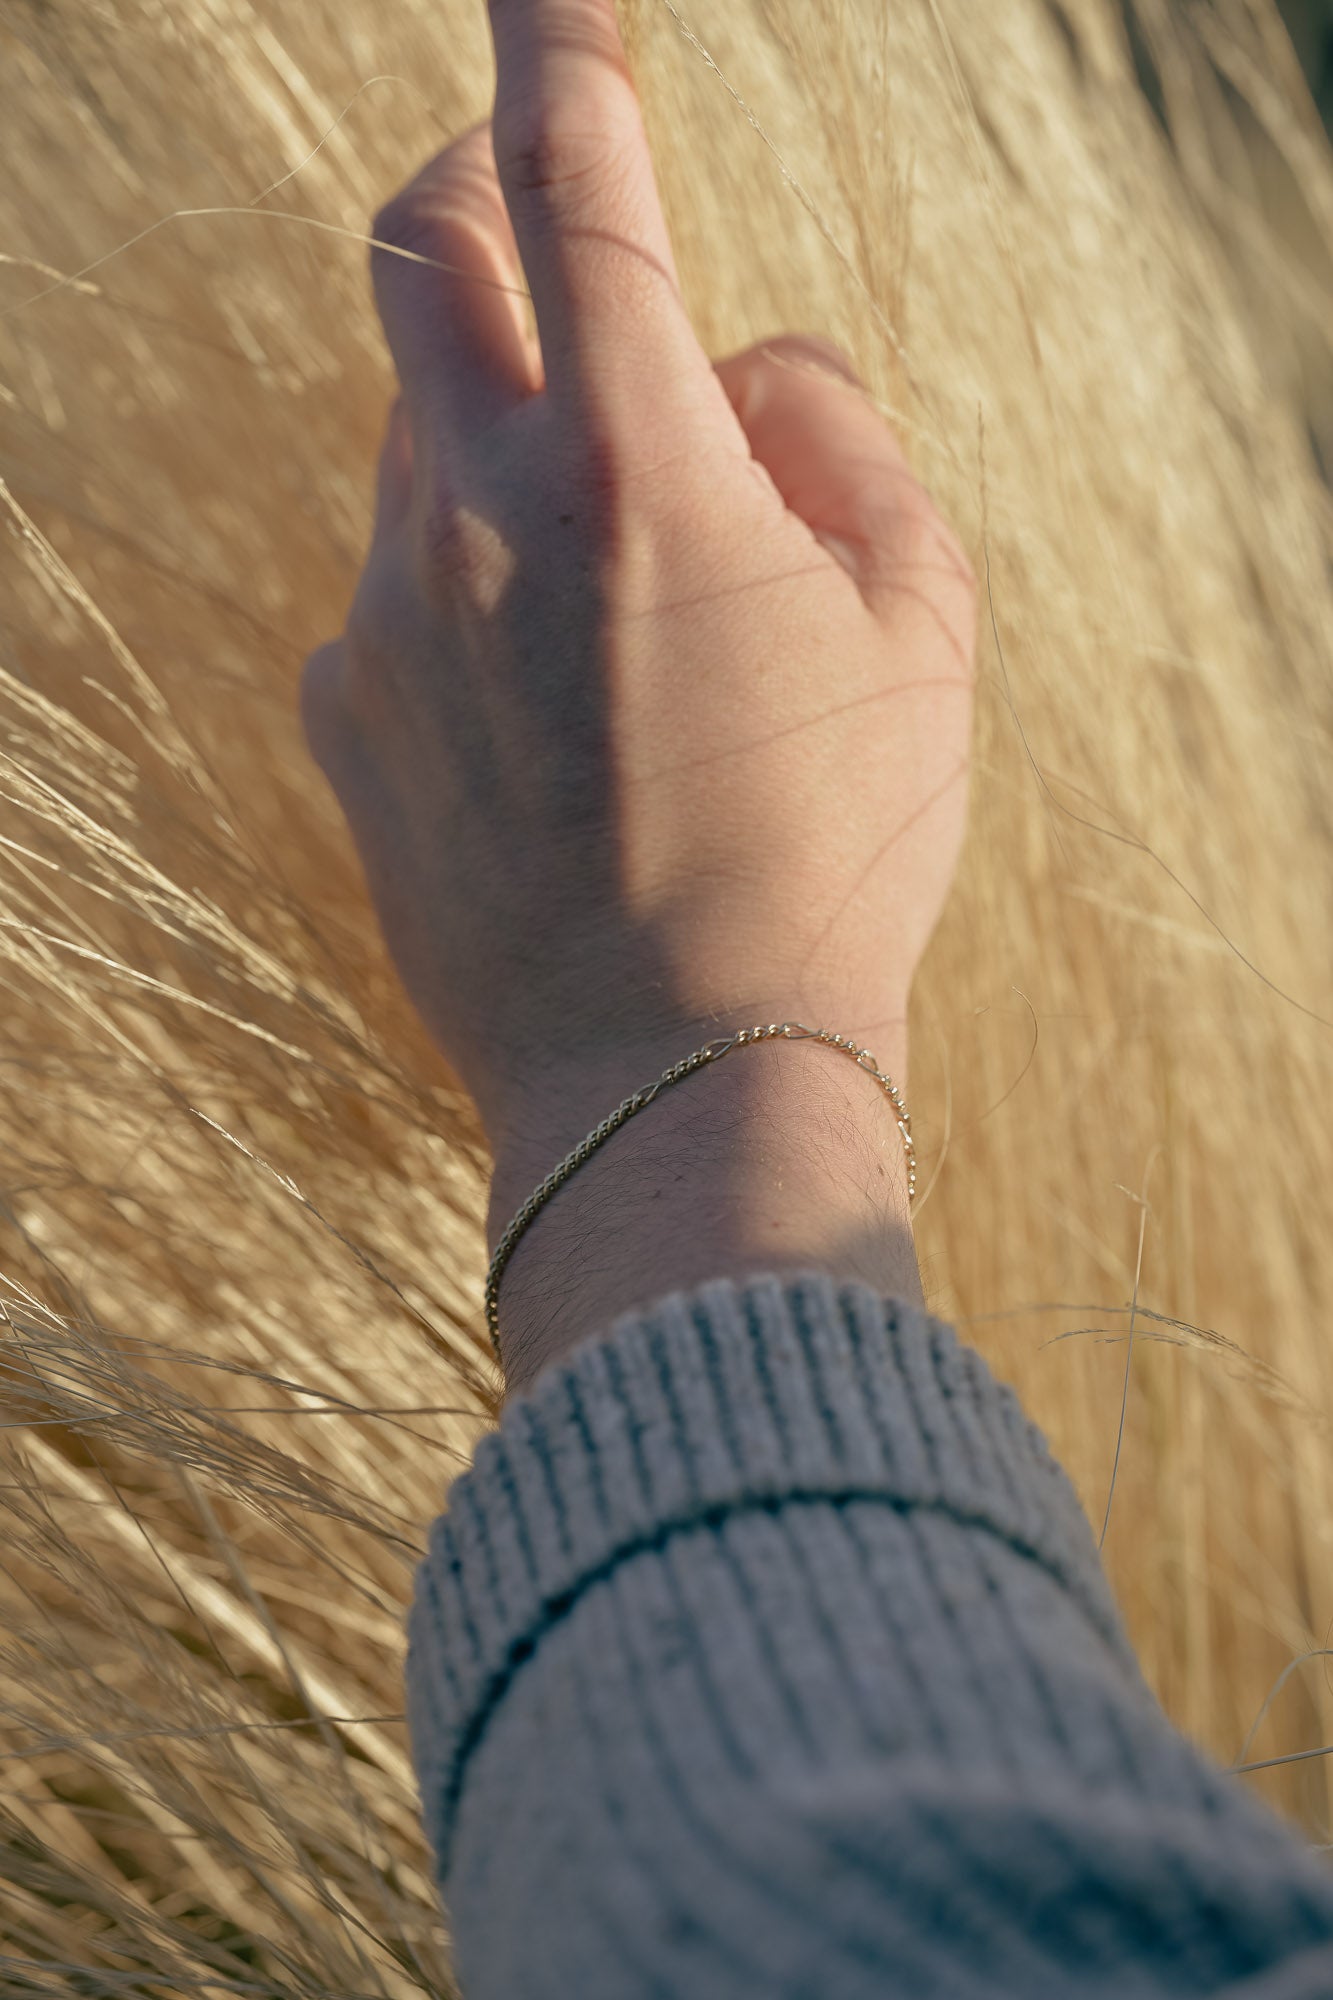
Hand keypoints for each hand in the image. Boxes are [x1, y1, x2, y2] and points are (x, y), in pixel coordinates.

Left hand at [300, 0, 975, 1171]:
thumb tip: (749, 370)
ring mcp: (386, 620)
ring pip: (410, 431)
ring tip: (609, 582)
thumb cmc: (830, 859)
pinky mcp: (341, 716)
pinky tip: (540, 702)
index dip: (560, 40)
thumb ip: (846, 442)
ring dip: (495, 431)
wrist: (670, 1075)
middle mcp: (478, 519)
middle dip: (469, 185)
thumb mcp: (925, 633)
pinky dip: (458, 580)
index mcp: (640, 474)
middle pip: (414, 251)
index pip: (584, 180)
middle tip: (528, 200)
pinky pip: (387, 583)